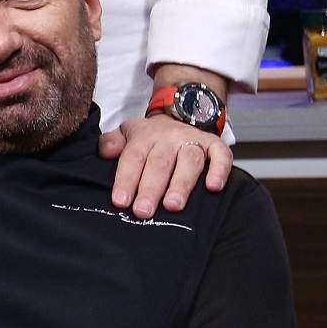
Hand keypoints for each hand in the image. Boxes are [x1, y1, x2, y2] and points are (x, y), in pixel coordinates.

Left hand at [100, 113, 230, 218]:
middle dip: (150, 189)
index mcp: (144, 136)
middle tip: (144, 211)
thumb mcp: (126, 134)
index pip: (133, 158)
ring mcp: (194, 140)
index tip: (121, 202)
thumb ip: (110, 143)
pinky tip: (213, 187)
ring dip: (181, 184)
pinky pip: (221, 156)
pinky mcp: (215, 145)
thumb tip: (105, 153)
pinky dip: (219, 170)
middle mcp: (169, 137)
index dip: (126, 180)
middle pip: (159, 163)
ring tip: (173, 206)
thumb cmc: (150, 138)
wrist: (180, 116)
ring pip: (189, 161)